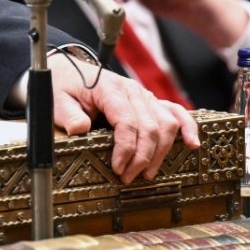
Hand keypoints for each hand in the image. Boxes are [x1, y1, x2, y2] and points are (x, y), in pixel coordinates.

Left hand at [48, 51, 199, 181]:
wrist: (68, 71)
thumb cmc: (64, 87)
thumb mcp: (57, 100)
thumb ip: (69, 114)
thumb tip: (80, 129)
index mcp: (109, 89)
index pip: (127, 122)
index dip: (126, 148)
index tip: (118, 168)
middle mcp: (132, 90)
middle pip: (150, 127)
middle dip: (142, 157)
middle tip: (128, 177)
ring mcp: (144, 95)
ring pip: (166, 123)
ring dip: (160, 151)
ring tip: (146, 172)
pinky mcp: (150, 101)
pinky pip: (175, 111)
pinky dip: (187, 127)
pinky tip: (192, 144)